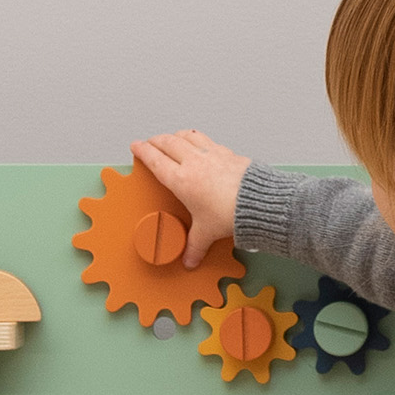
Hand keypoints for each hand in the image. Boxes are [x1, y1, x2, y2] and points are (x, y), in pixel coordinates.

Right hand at [129, 130, 249, 268]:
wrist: (258, 201)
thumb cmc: (231, 212)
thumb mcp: (207, 232)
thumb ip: (195, 246)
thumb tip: (190, 259)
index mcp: (181, 180)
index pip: (155, 160)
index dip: (142, 150)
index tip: (136, 146)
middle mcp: (193, 163)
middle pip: (167, 142)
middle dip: (155, 140)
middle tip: (150, 142)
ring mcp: (210, 154)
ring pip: (186, 136)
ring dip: (175, 135)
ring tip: (172, 137)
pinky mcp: (226, 152)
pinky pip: (206, 140)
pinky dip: (197, 139)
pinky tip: (200, 143)